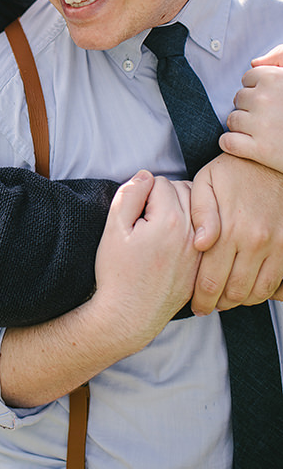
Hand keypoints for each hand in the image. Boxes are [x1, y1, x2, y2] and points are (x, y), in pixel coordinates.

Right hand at [95, 171, 199, 348]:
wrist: (128, 317)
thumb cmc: (117, 273)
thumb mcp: (113, 228)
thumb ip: (130, 194)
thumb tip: (145, 175)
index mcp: (169, 221)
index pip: (160, 182)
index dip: (141, 191)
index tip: (132, 211)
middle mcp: (191, 234)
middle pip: (183, 191)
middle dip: (163, 197)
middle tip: (144, 217)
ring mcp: (199, 252)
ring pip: (196, 211)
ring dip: (179, 210)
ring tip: (157, 227)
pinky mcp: (201, 266)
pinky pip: (203, 234)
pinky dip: (189, 230)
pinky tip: (171, 243)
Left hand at [190, 153, 282, 314]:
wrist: (270, 161)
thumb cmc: (233, 171)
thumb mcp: (206, 182)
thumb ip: (200, 214)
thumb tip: (200, 243)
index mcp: (230, 229)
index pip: (211, 278)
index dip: (201, 298)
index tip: (194, 305)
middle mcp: (255, 241)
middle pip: (233, 291)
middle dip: (217, 304)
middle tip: (207, 307)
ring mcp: (276, 245)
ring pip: (257, 291)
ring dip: (239, 301)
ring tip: (225, 301)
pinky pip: (275, 282)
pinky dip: (261, 292)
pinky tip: (247, 290)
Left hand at [220, 45, 282, 172]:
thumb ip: (279, 61)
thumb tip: (254, 63)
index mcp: (276, 79)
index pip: (248, 78)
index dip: (256, 90)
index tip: (267, 101)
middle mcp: (265, 99)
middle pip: (238, 98)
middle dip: (248, 108)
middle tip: (265, 118)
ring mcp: (261, 124)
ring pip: (232, 120)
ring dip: (241, 127)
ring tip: (259, 133)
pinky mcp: (261, 149)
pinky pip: (228, 142)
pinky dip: (231, 144)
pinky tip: (244, 146)